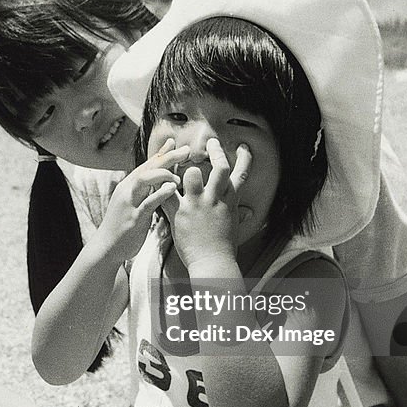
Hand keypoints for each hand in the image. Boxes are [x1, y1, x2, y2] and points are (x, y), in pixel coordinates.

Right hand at [96, 138, 188, 261]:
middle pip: (148, 167)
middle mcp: (128, 190)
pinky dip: (160, 193)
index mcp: (129, 186)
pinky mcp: (133, 218)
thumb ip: (144, 190)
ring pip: (144, 179)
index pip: (147, 164)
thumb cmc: (122, 226)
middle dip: (168, 157)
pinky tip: (173, 188)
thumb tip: (156, 180)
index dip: (162, 153)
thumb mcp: (132, 203)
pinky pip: (147, 202)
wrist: (106, 247)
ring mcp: (129, 203)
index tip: (177, 144)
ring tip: (180, 177)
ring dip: (164, 173)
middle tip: (187, 150)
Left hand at [166, 139, 251, 270]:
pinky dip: (162, 184)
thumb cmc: (224, 249)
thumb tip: (248, 212)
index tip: (243, 147)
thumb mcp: (234, 228)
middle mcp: (215, 200)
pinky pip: (168, 193)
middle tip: (212, 142)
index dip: (244, 159)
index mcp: (230, 202)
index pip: (241, 175)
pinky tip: (157, 176)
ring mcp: (197, 205)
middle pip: (220, 167)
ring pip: (193, 174)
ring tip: (182, 162)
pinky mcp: (180, 213)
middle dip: (216, 152)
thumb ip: (238, 216)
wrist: (212, 264)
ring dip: (187, 167)